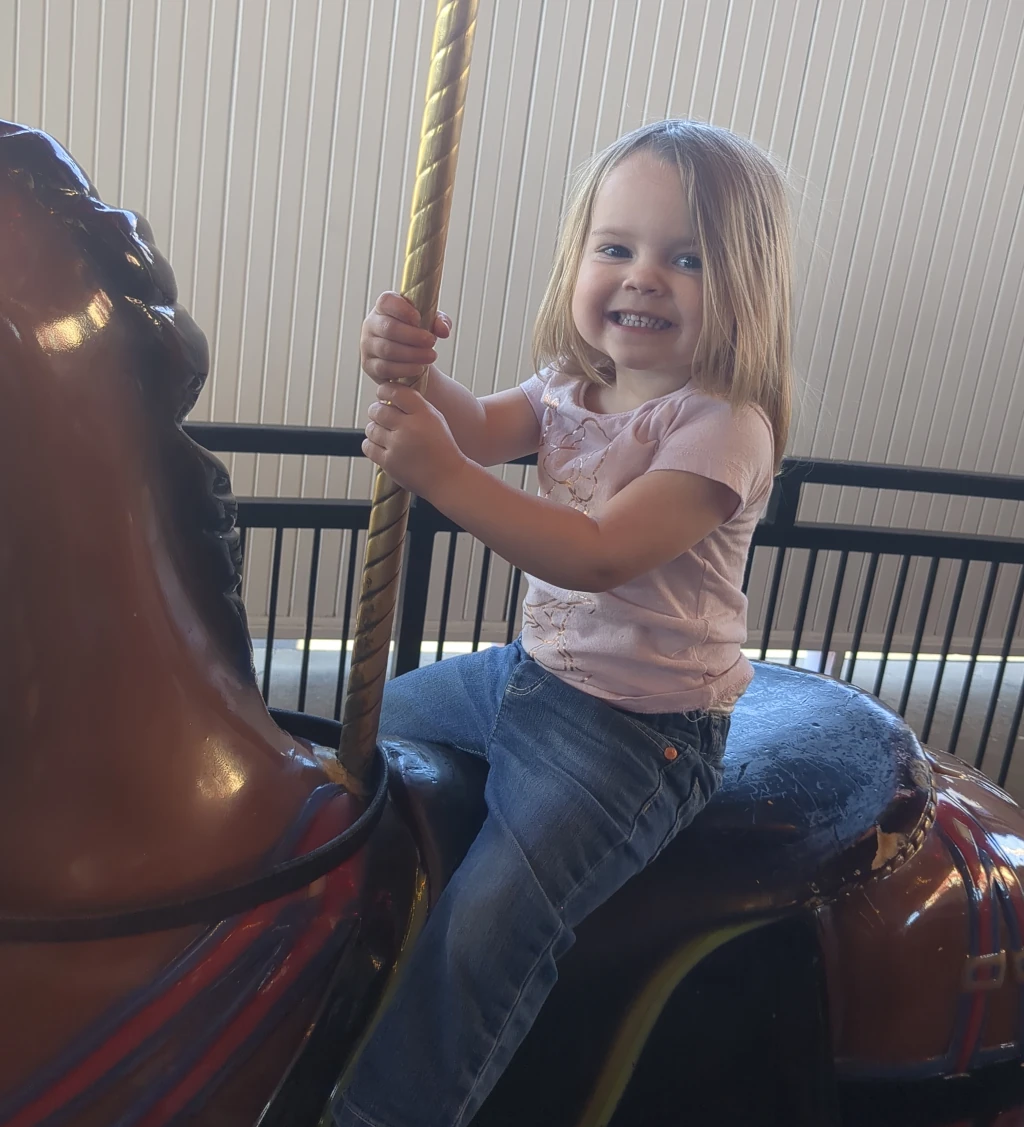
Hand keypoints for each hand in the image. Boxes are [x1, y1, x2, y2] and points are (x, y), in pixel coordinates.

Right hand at [360, 291, 451, 384]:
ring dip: (412, 354)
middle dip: (413, 336)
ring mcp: (367, 345)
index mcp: (384, 308)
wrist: (407, 359)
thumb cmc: (417, 334)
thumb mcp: (431, 324)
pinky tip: (418, 368)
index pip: (386, 301)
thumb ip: (440, 322)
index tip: (419, 318)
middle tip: (432, 342)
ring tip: (431, 356)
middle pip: (388, 328)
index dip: (402, 309)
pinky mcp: (369, 365)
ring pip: (387, 349)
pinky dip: (404, 369)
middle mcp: (371, 324)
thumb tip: (443, 330)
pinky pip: (385, 368)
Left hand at [363, 381, 467, 498]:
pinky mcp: (389, 462)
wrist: (448, 478)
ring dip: (375, 429)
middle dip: (376, 411)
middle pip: (378, 410)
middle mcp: (409, 428)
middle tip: (380, 415)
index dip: (384, 390)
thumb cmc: (441, 448)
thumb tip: (389, 395)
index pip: (396, 392)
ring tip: (385, 434)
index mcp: (423, 414)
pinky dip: (371, 444)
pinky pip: (368, 446)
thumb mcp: (435, 420)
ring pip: (371, 428)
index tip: (382, 394)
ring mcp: (397, 446)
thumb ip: (415, 406)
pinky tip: (382, 445)